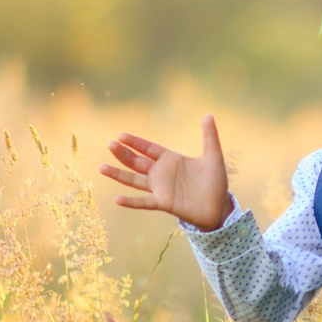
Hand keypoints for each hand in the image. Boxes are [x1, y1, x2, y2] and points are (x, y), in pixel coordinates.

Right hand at [102, 117, 232, 230]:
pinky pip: (144, 202)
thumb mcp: (213, 156)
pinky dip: (131, 202)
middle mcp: (161, 173)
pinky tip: (117, 199)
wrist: (219, 207)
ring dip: (119, 174)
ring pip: (135, 180)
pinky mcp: (163, 203)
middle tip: (110, 144)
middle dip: (124, 154)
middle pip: (138, 162)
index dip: (135, 142)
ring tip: (102, 167)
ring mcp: (160, 189)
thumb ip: (209, 136)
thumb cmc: (215, 182)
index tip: (120, 135)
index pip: (149, 148)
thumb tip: (208, 114)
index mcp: (171, 160)